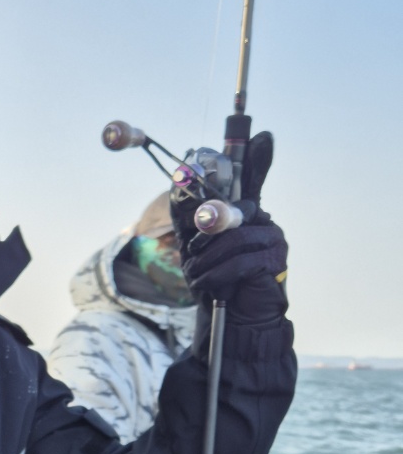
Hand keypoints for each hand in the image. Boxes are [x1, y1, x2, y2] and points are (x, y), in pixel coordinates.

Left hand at [170, 131, 286, 320]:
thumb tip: (177, 188)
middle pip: (231, 213)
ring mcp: (274, 238)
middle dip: (204, 238)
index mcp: (247, 212)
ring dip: (206, 262)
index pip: (251, 179)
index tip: (262, 135)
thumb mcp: (196, 248)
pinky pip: (240, 259)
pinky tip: (208, 285)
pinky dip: (217, 274)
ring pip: (233, 238)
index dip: (256, 157)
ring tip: (196, 278)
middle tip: (192, 257)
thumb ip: (190, 220)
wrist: (236, 318)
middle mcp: (264, 219)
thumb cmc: (217, 281)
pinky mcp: (276, 260)